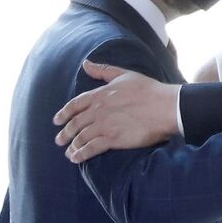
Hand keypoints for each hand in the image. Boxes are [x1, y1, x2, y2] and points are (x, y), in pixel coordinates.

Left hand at [54, 60, 179, 162]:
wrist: (164, 107)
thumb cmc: (148, 90)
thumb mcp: (124, 74)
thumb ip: (103, 70)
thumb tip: (86, 63)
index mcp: (100, 94)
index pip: (75, 104)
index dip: (64, 113)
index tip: (57, 120)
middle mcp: (98, 110)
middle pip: (75, 123)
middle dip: (65, 133)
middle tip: (59, 140)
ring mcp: (104, 125)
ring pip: (81, 137)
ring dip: (72, 146)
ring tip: (68, 153)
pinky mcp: (112, 139)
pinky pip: (91, 148)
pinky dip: (81, 154)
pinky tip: (76, 159)